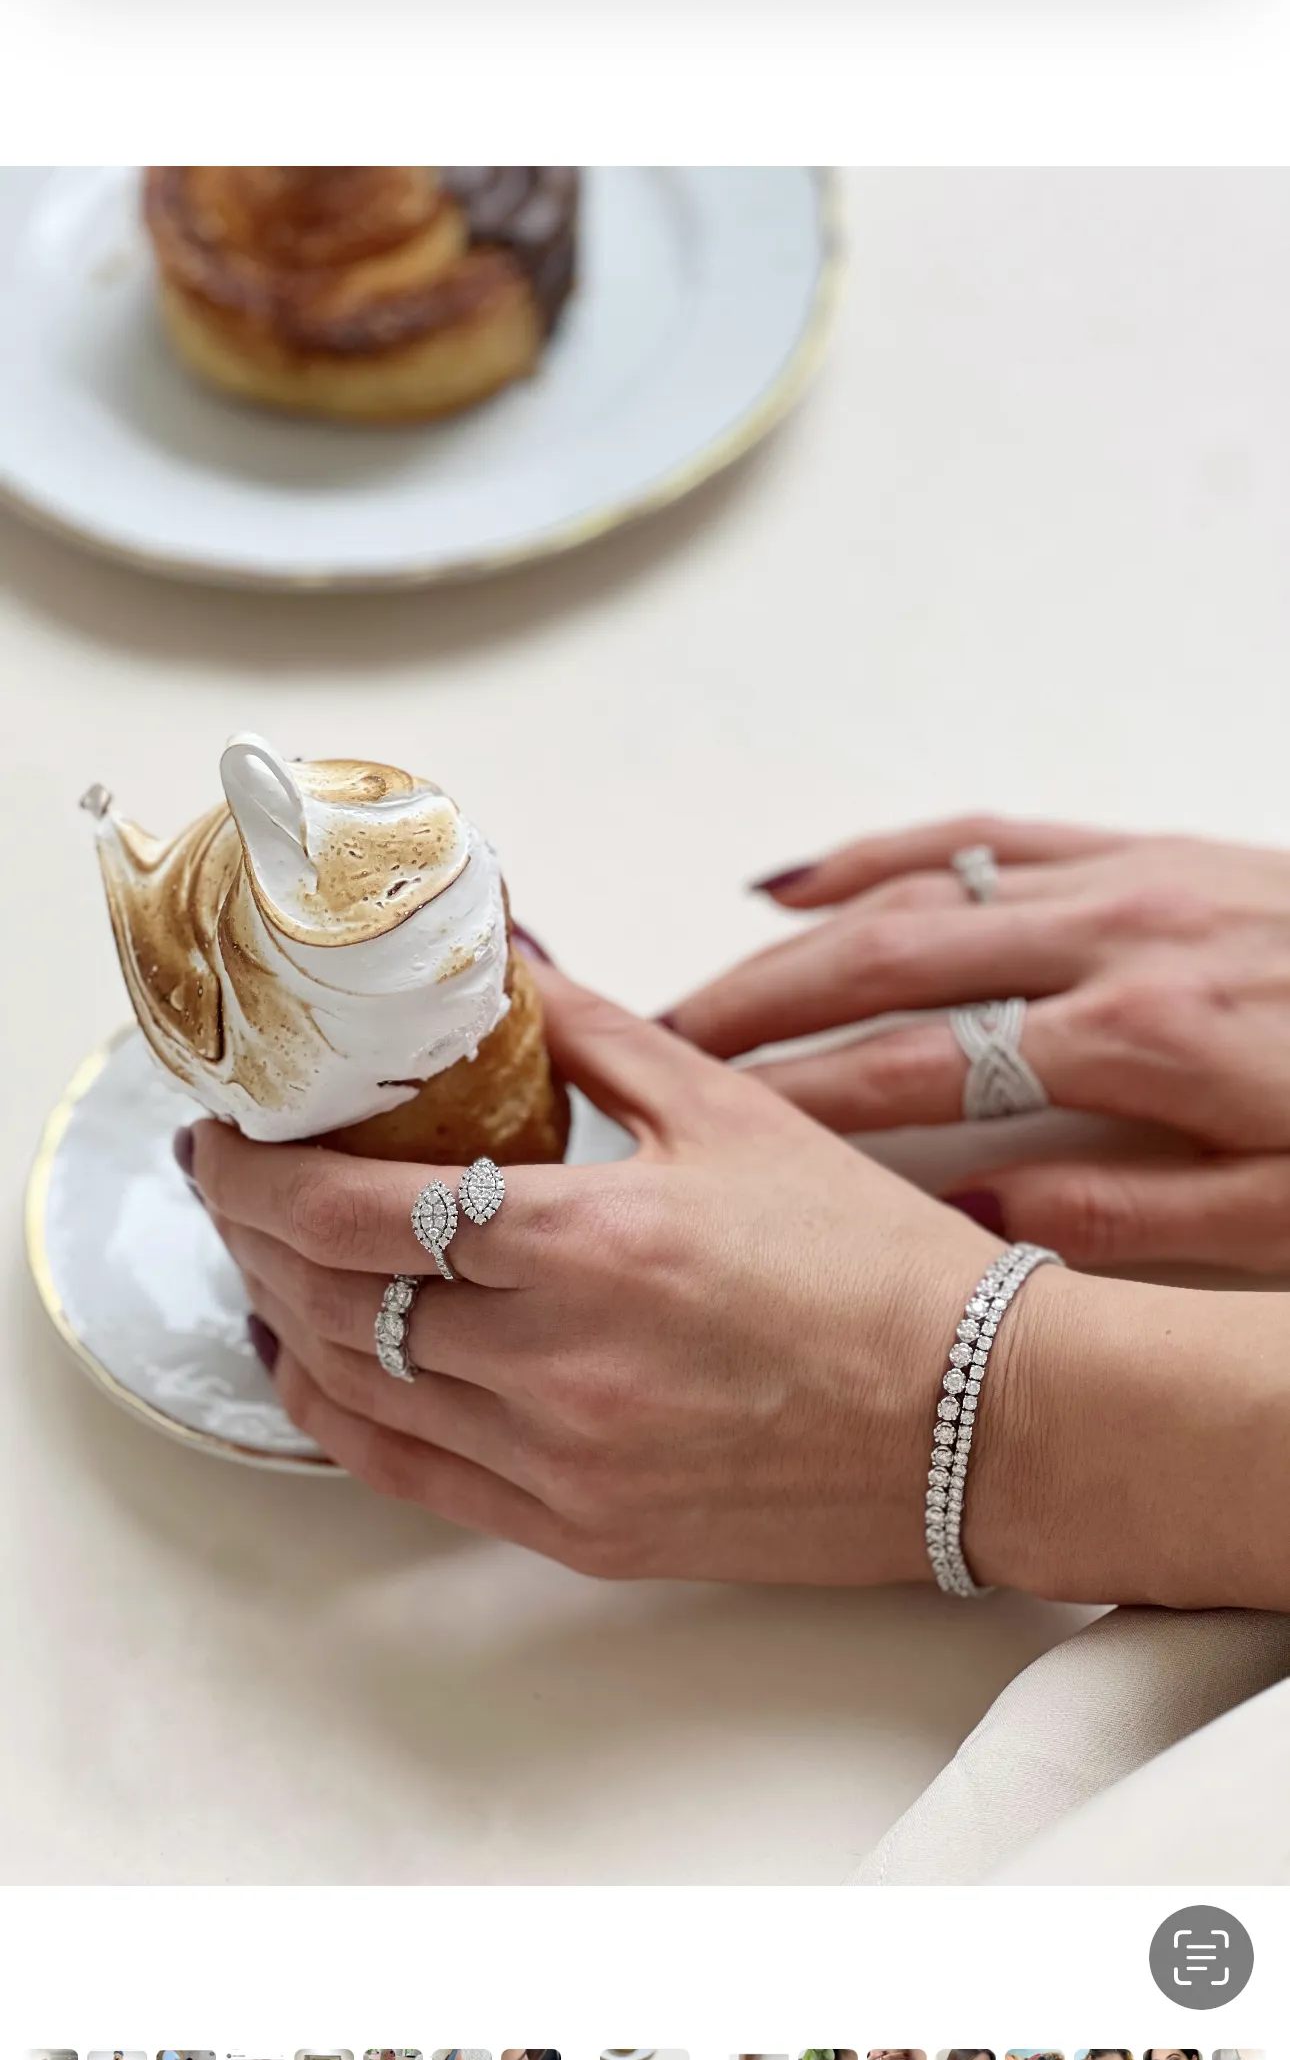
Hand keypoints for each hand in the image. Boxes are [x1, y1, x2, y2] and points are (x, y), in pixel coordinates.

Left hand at [194, 965, 1005, 1588]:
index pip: (353, 1210)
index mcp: (590, 1244)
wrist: (978, 1421)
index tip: (224, 1134)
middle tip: (236, 1179)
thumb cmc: (871, 1265)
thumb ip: (589, 1034)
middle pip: (333, 1298)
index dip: (256, 1172)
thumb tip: (500, 962)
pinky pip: (409, 1478)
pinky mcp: (580, 1532)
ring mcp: (561, 1463)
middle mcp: (557, 1364)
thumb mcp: (729, 1113)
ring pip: (357, 1390)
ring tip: (269, 1258)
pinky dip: (341, 1418)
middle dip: (254, 1233)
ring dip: (287, 1317)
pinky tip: (317, 1367)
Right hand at [666, 819, 1289, 1272]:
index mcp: (1138, 1040)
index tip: (698, 1129)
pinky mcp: (1146, 851)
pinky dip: (883, 856)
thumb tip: (969, 1221)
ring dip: (792, 942)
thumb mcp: (1281, 1216)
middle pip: (884, 967)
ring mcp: (1124, 881)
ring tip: (690, 992)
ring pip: (915, 894)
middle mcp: (1111, 939)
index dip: (790, 1101)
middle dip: (751, 1013)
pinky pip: (982, 838)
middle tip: (642, 1058)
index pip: (914, 1071)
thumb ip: (1123, 1219)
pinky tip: (806, 881)